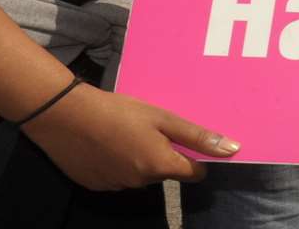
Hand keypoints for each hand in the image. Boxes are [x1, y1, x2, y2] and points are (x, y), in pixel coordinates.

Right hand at [22, 83, 236, 189]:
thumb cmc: (119, 111)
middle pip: (165, 172)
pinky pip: (118, 177)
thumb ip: (196, 136)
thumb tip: (233, 149)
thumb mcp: (162, 118)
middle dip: (163, 154)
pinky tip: (107, 142)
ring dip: (139, 159)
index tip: (186, 140)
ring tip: (125, 131)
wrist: (65, 116)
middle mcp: (142, 183)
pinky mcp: (97, 185)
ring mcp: (118, 187)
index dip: (194, 157)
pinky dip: (117, 163)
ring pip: (141, 175)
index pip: (194, 173)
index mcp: (161, 166)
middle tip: (150, 128)